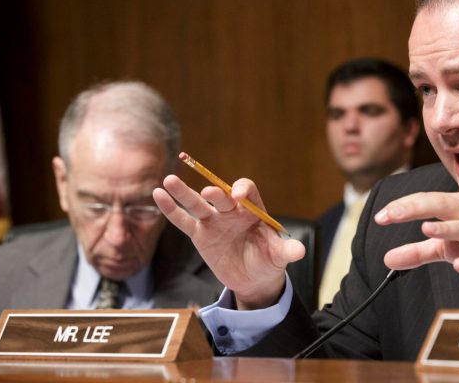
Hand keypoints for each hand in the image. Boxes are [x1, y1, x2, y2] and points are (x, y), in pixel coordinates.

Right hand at [153, 175, 304, 309]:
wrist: (254, 278)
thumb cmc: (268, 259)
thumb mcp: (279, 256)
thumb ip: (287, 250)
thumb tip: (300, 251)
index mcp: (253, 209)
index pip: (247, 191)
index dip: (242, 190)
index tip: (238, 197)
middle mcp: (231, 211)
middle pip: (221, 196)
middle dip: (216, 193)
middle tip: (210, 193)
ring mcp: (214, 221)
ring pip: (197, 204)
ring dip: (184, 192)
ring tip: (169, 180)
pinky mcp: (200, 234)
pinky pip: (183, 221)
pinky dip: (171, 209)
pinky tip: (158, 195)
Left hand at [374, 192, 458, 283]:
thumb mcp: (446, 248)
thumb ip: (418, 252)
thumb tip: (387, 259)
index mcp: (454, 207)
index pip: (424, 201)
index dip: (402, 207)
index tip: (380, 217)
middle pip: (440, 204)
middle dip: (415, 207)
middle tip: (392, 214)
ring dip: (446, 228)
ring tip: (426, 229)